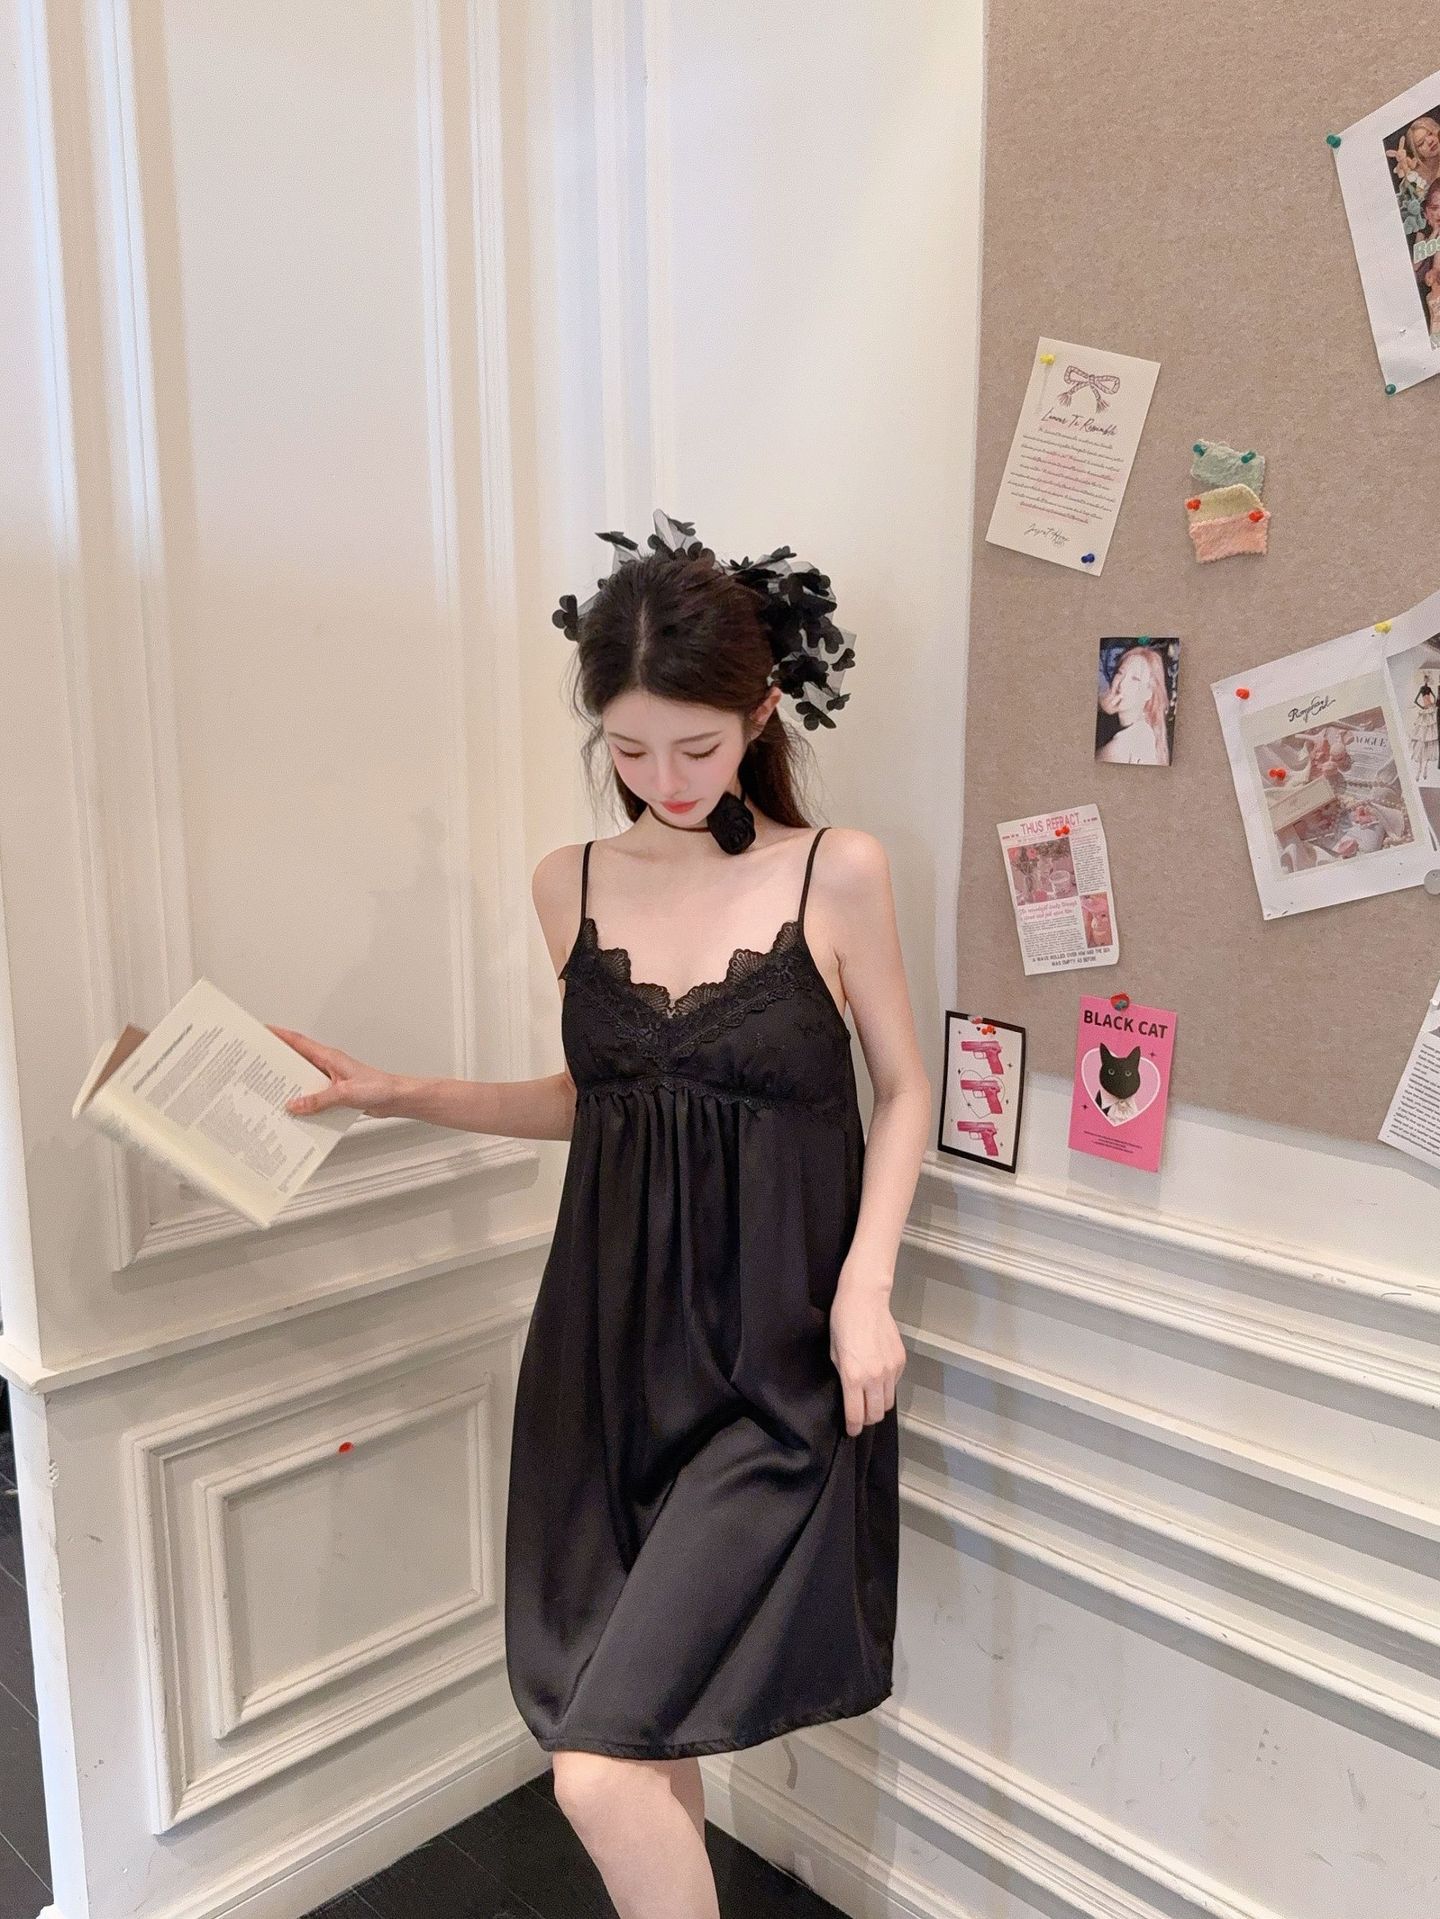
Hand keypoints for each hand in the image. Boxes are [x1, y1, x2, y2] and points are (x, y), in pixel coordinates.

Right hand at [267, 1025, 405, 1117]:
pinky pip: (314, 1097)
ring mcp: (330, 1080)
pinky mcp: (335, 1094)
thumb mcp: (344, 1094)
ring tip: (270, 1094)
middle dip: (277, 1062)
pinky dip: (304, 1103)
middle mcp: (327, 1066)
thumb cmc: (378, 1087)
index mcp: (328, 1057)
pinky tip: (296, 1113)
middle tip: (257, 1066)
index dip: (279, 1035)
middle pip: (296, 1061)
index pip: (298, 1042)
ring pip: (304, 1081)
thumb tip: (294, 1105)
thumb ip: (318, 1100)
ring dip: (290, 1087)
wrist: (396, 1098)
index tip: (262, 1031)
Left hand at [829, 1265, 906, 1437]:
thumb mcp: (834, 1353)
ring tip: (869, 1399)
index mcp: (853, 1377)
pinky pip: (894, 1385)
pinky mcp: (900, 1361)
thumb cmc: (842, 1323)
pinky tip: (878, 1377)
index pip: (856, 1415)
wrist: (865, 1299)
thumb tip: (848, 1394)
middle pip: (876, 1414)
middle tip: (860, 1415)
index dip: (853, 1427)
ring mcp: (890, 1370)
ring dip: (878, 1405)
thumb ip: (843, 1377)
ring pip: (888, 1403)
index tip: (851, 1430)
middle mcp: (874, 1377)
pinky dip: (886, 1387)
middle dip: (867, 1419)